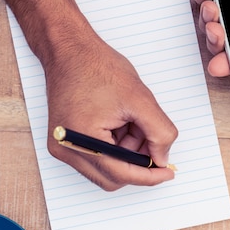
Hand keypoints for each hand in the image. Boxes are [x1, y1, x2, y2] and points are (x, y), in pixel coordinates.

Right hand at [45, 24, 177, 190]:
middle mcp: (66, 149)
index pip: (120, 174)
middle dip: (136, 163)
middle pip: (112, 178)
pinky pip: (96, 159)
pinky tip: (119, 125)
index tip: (167, 173)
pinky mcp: (64, 142)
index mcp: (81, 139)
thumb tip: (162, 160)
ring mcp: (62, 147)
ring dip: (125, 155)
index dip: (149, 176)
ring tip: (131, 123)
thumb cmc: (97, 67)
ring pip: (105, 170)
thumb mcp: (140, 98)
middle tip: (151, 141)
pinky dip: (113, 149)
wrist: (70, 51)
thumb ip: (159, 133)